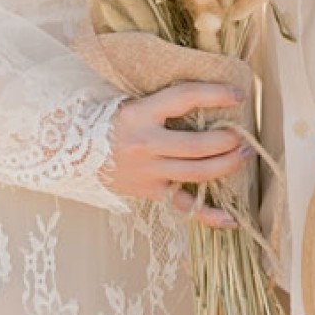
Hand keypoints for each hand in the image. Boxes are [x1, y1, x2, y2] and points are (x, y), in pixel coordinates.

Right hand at [105, 82, 249, 226]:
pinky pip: (182, 205)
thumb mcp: (131, 103)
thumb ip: (163, 103)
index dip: (214, 94)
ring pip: (196, 173)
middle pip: (198, 145)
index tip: (238, 94)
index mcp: (141, 113)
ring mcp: (148, 172)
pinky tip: (231, 219)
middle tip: (244, 136)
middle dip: (228, 141)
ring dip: (226, 166)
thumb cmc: (107, 121)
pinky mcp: (149, 192)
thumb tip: (204, 97)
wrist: (69, 152)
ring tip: (243, 156)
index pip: (184, 98)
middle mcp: (146, 144)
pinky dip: (208, 214)